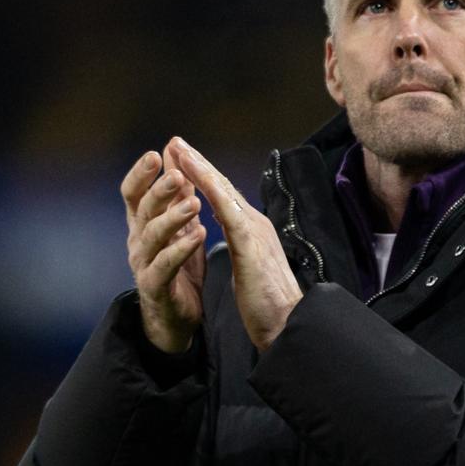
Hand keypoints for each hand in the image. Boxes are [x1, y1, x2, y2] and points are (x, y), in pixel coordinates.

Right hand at [121, 146, 206, 353]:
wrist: (177, 317)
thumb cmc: (178, 267)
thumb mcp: (179, 225)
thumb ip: (176, 193)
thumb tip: (175, 154)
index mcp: (141, 224)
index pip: (133, 193)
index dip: (141, 173)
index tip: (156, 153)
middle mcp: (137, 241)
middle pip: (143, 209)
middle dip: (160, 190)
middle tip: (178, 174)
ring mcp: (143, 264)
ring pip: (153, 236)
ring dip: (173, 217)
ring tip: (194, 203)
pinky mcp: (155, 286)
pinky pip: (166, 265)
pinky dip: (182, 249)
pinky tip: (199, 235)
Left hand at [167, 137, 301, 352]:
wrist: (288, 324)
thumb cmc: (268, 303)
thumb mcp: (249, 267)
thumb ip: (242, 247)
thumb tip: (234, 236)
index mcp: (251, 231)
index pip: (223, 197)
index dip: (203, 176)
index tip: (183, 159)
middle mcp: (254, 224)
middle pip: (222, 186)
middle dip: (198, 162)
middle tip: (176, 141)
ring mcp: (254, 231)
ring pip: (224, 192)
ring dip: (201, 167)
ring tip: (180, 149)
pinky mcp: (250, 245)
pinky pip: (227, 211)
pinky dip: (211, 191)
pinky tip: (197, 177)